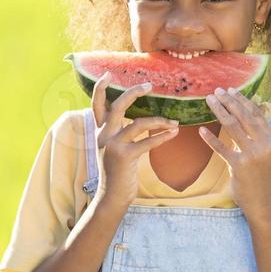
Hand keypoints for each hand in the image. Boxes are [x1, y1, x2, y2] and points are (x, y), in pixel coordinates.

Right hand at [90, 73, 179, 209]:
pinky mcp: (124, 156)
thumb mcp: (110, 150)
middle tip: (150, 85)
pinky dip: (163, 136)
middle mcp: (103, 135)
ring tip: (174, 122)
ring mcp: (113, 145)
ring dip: (160, 120)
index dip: (101, 88)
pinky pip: (147, 141)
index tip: (108, 74)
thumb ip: (117, 134)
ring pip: (138, 123)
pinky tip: (174, 133)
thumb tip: (134, 120)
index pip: (96, 105)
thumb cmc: (116, 173)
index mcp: (99, 132)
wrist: (111, 197)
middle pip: (118, 105)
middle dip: (134, 92)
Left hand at [198, 88, 270, 213]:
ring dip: (219, 111)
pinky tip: (201, 130)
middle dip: (229, 101)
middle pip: (244, 116)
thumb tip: (245, 120)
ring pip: (233, 126)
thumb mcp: (266, 155)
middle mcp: (265, 145)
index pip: (256, 114)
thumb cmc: (262, 178)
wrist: (264, 202)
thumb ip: (258, 139)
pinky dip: (211, 138)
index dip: (243, 100)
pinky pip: (222, 148)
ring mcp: (252, 155)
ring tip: (209, 101)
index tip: (231, 90)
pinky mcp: (239, 166)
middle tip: (216, 91)